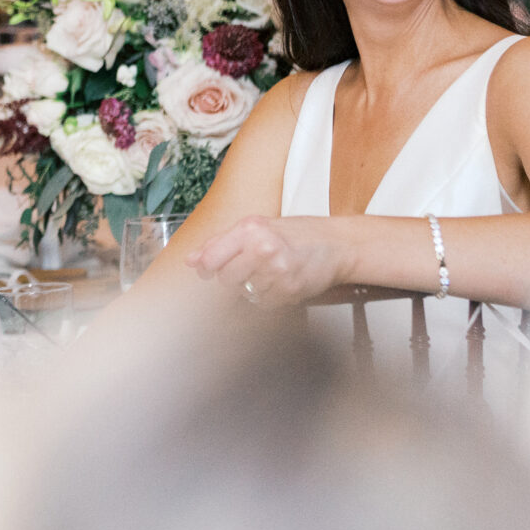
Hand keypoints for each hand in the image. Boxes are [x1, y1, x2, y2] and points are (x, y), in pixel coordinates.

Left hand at [185, 215, 352, 306]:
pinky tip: (282, 281)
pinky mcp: (289, 289)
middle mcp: (262, 248)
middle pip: (226, 278)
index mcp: (250, 228)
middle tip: (251, 267)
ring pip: (245, 292)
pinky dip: (270, 295)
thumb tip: (191, 260)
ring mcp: (276, 270)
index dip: (207, 268)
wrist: (339, 244)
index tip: (208, 270)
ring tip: (272, 271)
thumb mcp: (257, 227)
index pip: (211, 258)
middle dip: (234, 277)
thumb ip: (221, 242)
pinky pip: (264, 302)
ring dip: (254, 286)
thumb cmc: (298, 234)